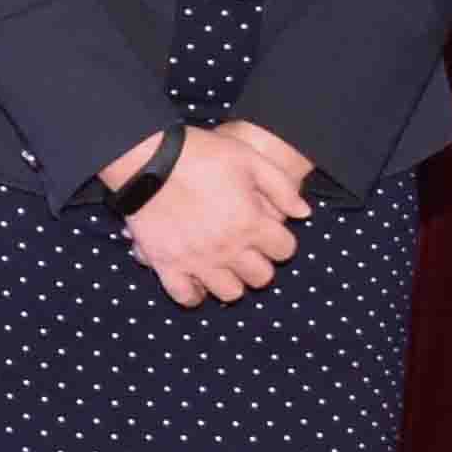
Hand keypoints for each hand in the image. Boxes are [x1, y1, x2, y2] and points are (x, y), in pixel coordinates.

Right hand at [123, 122, 305, 305]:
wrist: (148, 159)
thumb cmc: (200, 154)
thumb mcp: (249, 158)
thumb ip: (281, 187)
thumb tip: (303, 213)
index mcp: (251, 223)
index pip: (285, 250)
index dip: (280, 239)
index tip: (267, 229)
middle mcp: (228, 249)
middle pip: (261, 277)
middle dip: (260, 262)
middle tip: (246, 247)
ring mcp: (197, 261)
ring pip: (230, 293)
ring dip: (232, 280)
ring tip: (224, 263)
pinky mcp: (167, 265)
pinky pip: (186, 297)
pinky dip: (194, 292)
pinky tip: (196, 278)